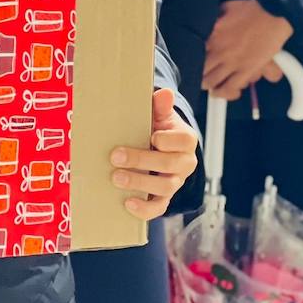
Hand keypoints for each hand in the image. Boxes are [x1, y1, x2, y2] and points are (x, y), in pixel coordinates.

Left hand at [110, 89, 198, 219]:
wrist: (158, 147)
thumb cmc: (158, 128)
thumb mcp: (160, 115)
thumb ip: (161, 106)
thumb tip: (165, 93)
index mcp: (186, 140)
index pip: (182, 141)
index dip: (167, 140)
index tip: (152, 136)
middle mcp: (185, 163)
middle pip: (169, 165)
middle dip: (142, 161)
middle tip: (116, 157)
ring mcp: (176, 182)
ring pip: (164, 188)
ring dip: (139, 183)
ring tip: (116, 178)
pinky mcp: (164, 198)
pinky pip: (158, 208)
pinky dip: (144, 210)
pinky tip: (127, 203)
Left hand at [203, 0, 293, 100]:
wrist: (274, 12)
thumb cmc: (252, 9)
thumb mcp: (225, 8)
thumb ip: (214, 18)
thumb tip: (207, 23)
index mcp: (211, 36)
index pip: (193, 55)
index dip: (192, 61)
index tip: (194, 63)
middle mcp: (219, 51)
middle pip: (200, 72)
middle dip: (199, 76)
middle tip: (201, 76)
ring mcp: (233, 62)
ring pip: (212, 82)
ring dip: (210, 85)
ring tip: (210, 85)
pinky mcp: (247, 69)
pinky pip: (231, 88)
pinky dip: (225, 93)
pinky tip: (222, 91)